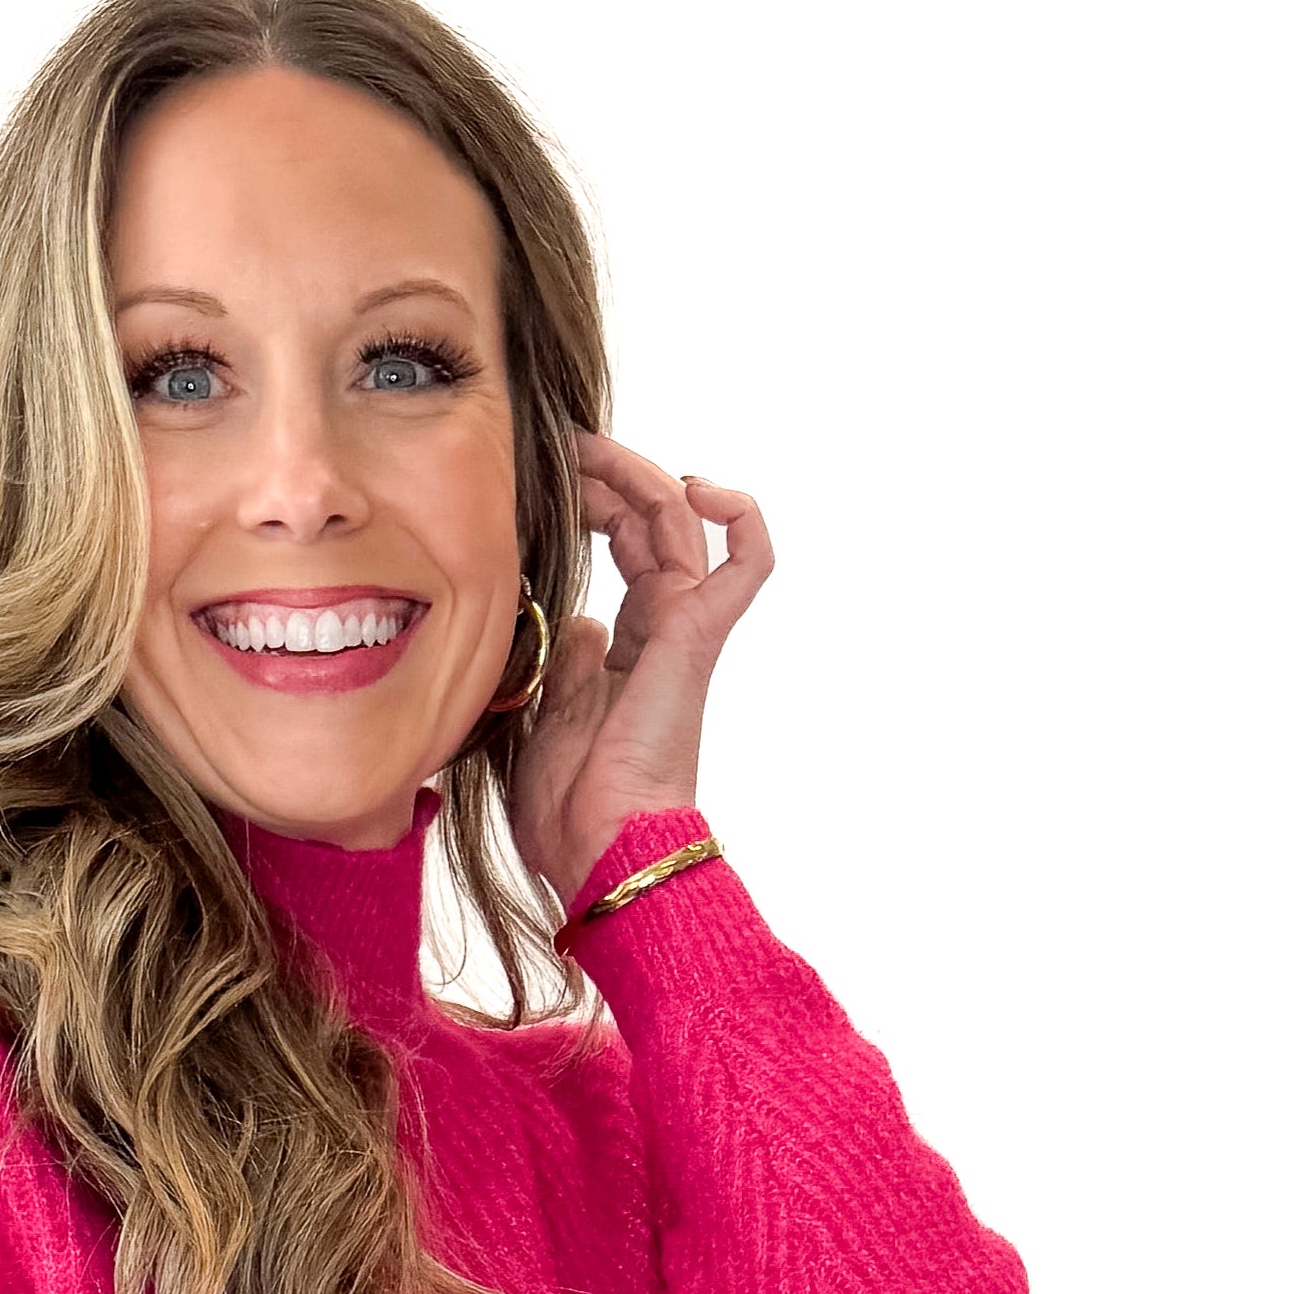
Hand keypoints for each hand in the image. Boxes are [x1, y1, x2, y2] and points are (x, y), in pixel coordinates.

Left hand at [503, 438, 772, 914]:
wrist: (601, 848)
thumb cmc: (570, 808)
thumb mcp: (547, 716)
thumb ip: (566, 665)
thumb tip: (579, 623)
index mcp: (628, 651)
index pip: (622, 549)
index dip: (595, 502)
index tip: (552, 476)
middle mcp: (663, 634)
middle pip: (650, 524)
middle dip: (610, 474)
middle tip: (565, 445)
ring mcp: (685, 633)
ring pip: (680, 526)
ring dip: (638, 476)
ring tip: (592, 449)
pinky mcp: (699, 636)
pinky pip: (746, 563)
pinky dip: (739, 516)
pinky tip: (696, 485)